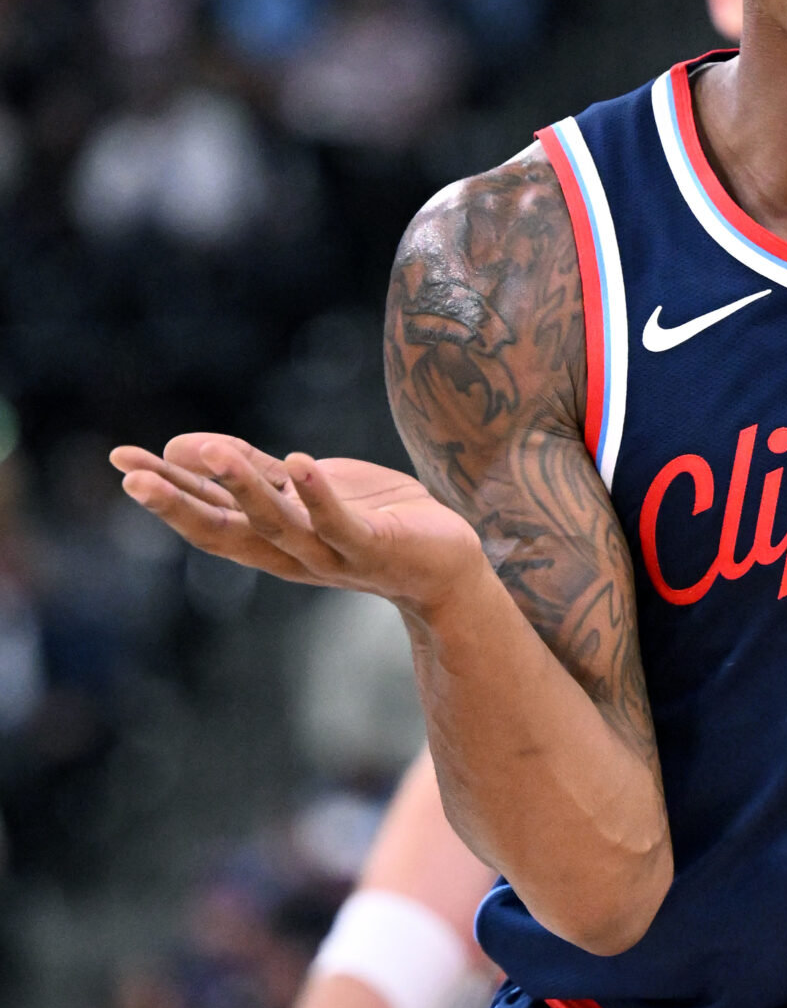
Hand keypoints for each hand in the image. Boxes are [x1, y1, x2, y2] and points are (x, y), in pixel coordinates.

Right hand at [110, 436, 483, 610]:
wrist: (444, 561)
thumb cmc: (369, 519)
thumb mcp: (300, 487)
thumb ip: (250, 470)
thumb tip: (181, 446)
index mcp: (269, 539)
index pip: (207, 514)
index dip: (165, 490)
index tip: (121, 462)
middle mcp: (290, 554)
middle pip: (226, 531)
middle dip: (180, 504)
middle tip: (135, 478)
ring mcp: (331, 554)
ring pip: (278, 525)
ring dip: (245, 488)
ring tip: (214, 453)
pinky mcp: (373, 547)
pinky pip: (340, 524)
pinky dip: (318, 496)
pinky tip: (298, 463)